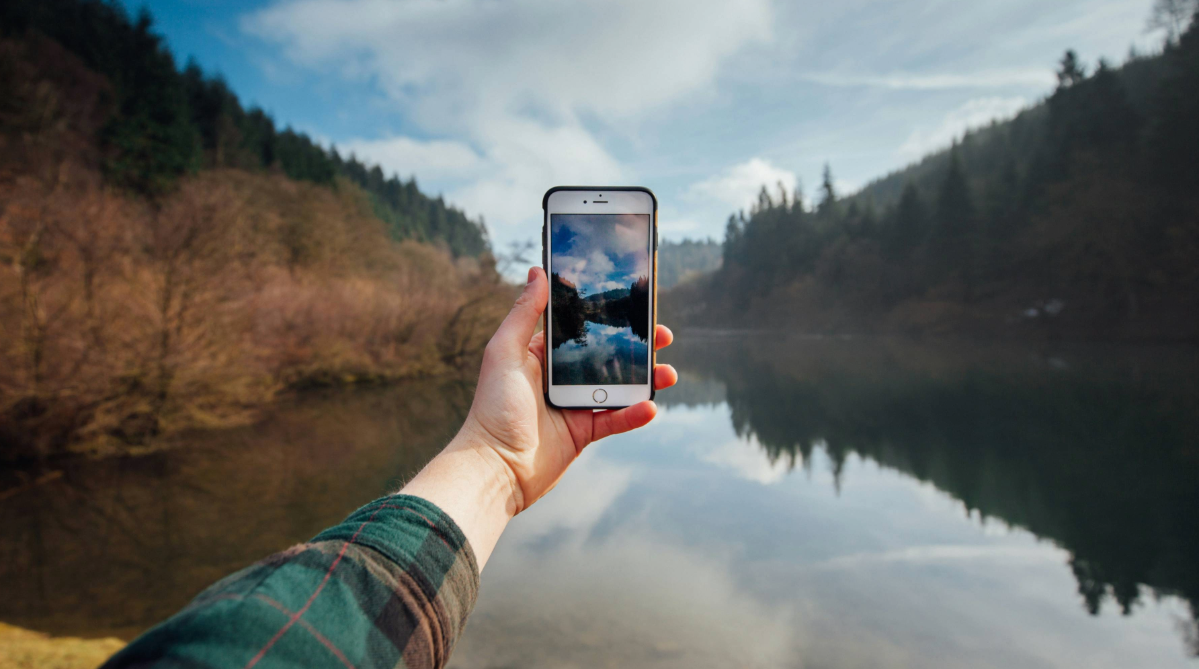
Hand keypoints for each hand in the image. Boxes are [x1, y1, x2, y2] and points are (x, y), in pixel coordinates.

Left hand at [459, 266, 676, 512]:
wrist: (495, 466)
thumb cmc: (493, 407)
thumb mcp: (505, 352)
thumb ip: (524, 313)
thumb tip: (538, 272)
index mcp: (541, 355)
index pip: (581, 327)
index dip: (606, 315)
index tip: (632, 301)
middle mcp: (560, 377)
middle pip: (607, 354)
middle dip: (638, 345)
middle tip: (662, 335)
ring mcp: (574, 405)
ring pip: (618, 386)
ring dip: (646, 379)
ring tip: (667, 373)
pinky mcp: (584, 433)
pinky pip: (616, 420)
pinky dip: (635, 414)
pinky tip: (650, 406)